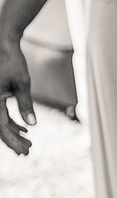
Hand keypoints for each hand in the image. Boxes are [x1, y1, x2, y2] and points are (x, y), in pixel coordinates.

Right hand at [0, 40, 34, 155]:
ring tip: (28, 144)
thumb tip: (32, 124)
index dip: (12, 142)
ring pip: (0, 123)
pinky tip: (23, 129)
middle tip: (27, 152)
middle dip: (13, 141)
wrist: (3, 45)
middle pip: (0, 128)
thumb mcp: (22, 82)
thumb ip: (26, 104)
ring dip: (13, 133)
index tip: (23, 152)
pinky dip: (11, 122)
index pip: (1, 128)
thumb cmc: (12, 61)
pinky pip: (1, 115)